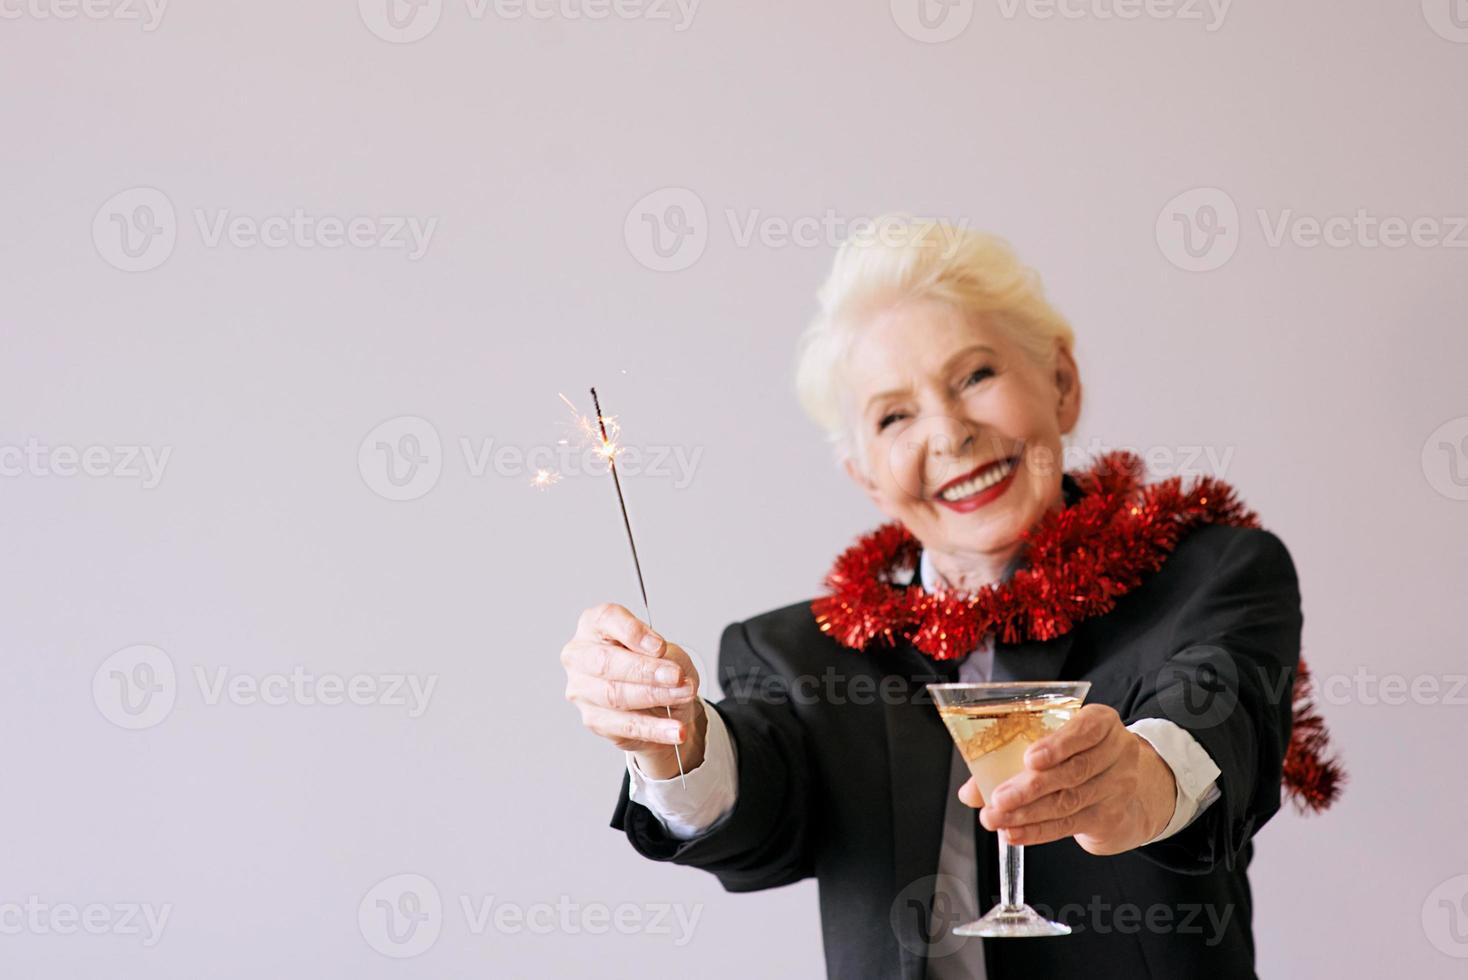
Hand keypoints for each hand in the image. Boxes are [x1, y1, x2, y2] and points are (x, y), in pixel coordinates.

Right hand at [562, 602, 705, 778]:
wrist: (656, 702)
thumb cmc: (655, 666)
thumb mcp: (668, 651)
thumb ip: (665, 654)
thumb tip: (664, 667)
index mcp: (594, 625)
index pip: (606, 619)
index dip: (633, 632)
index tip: (659, 646)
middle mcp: (580, 656)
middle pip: (605, 662)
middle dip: (644, 670)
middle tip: (675, 676)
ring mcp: (582, 690)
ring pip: (615, 695)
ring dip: (654, 696)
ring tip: (683, 696)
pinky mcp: (594, 720)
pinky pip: (625, 726)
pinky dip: (654, 728)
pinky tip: (674, 728)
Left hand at [959, 704, 1177, 854]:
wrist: (1120, 787)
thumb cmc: (1076, 755)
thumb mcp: (1053, 743)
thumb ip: (1011, 758)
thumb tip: (970, 791)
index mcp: (1101, 722)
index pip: (1085, 729)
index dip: (1057, 745)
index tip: (1029, 759)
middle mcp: (1117, 752)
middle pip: (1073, 772)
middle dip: (1030, 788)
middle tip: (997, 799)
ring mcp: (1117, 787)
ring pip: (1069, 802)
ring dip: (1027, 814)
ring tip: (997, 819)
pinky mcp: (1109, 816)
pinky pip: (1069, 825)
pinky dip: (1038, 832)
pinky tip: (1015, 834)